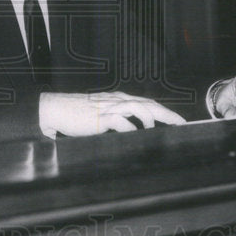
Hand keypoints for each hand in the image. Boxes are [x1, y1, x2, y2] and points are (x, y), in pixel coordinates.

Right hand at [39, 91, 185, 137]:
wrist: (55, 109)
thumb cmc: (76, 114)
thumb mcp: (100, 115)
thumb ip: (116, 120)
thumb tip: (132, 132)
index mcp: (118, 99)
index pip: (147, 102)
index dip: (163, 111)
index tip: (177, 121)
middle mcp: (117, 101)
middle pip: (148, 103)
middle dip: (167, 114)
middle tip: (181, 124)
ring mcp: (109, 108)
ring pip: (139, 108)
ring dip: (151, 119)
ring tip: (157, 131)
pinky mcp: (100, 117)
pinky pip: (121, 122)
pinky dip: (132, 129)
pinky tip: (136, 136)